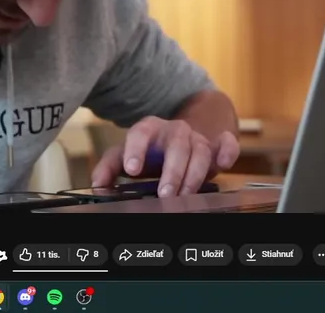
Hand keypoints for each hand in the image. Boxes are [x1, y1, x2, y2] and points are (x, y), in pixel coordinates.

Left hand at [90, 116, 240, 196]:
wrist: (183, 134)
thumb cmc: (152, 149)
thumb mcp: (128, 154)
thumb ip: (110, 167)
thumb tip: (98, 184)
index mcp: (149, 129)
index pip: (141, 132)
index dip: (136, 149)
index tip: (132, 169)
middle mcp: (175, 131)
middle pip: (176, 146)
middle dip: (172, 171)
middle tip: (164, 194)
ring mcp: (198, 137)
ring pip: (201, 151)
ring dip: (194, 174)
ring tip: (185, 195)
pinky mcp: (217, 145)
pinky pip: (227, 144)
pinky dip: (227, 152)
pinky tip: (223, 164)